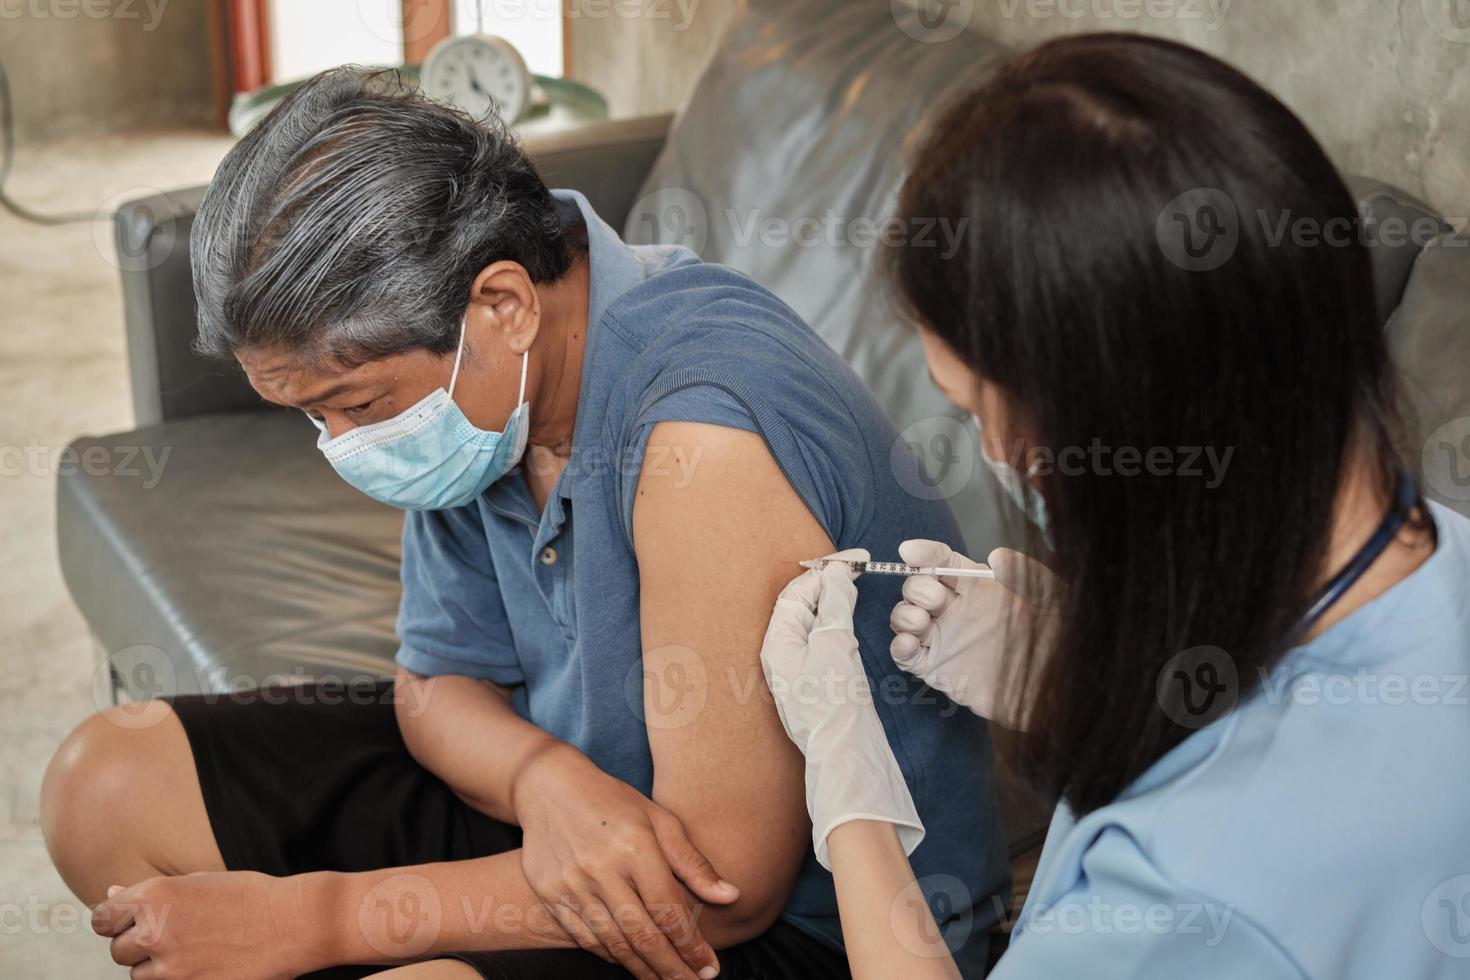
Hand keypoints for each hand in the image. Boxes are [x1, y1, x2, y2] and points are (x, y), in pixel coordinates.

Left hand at [92, 871, 322, 978]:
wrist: (292, 922)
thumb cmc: (250, 896)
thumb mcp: (199, 881)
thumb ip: (152, 893)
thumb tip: (111, 893)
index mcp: (154, 897)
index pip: (102, 918)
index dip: (114, 921)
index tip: (129, 922)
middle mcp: (154, 932)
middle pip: (118, 950)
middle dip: (138, 945)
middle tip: (174, 935)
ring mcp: (170, 967)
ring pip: (138, 975)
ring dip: (156, 966)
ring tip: (193, 950)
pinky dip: (176, 978)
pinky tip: (202, 964)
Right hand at [513, 744, 738, 979]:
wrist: (550, 788)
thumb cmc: (615, 803)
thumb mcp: (660, 820)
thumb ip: (693, 863)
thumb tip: (731, 896)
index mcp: (635, 846)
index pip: (669, 910)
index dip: (691, 945)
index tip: (709, 967)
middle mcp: (601, 868)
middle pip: (642, 934)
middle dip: (671, 968)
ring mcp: (571, 884)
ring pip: (613, 943)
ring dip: (642, 969)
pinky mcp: (550, 894)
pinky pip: (584, 938)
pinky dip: (610, 955)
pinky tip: (629, 962)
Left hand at [760, 549, 923, 869]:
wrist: (848, 758)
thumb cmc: (835, 704)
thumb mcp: (834, 646)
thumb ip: (833, 605)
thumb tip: (835, 573)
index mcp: (776, 644)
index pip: (795, 593)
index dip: (824, 571)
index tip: (855, 559)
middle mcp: (781, 656)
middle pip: (801, 606)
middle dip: (827, 584)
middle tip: (858, 568)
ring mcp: (798, 671)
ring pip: (812, 623)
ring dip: (833, 602)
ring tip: (857, 587)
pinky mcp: (817, 684)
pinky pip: (823, 643)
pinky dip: (838, 624)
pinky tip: (852, 621)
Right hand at [888, 540, 1058, 727]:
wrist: (1055, 689)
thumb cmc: (1058, 640)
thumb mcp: (1050, 596)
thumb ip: (1023, 571)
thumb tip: (994, 556)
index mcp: (978, 588)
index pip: (942, 562)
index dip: (924, 553)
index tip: (909, 552)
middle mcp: (957, 610)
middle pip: (916, 587)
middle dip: (916, 587)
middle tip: (936, 599)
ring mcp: (945, 640)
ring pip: (905, 618)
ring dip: (903, 614)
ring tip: (921, 621)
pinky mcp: (938, 669)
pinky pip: (905, 656)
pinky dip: (898, 646)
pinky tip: (909, 643)